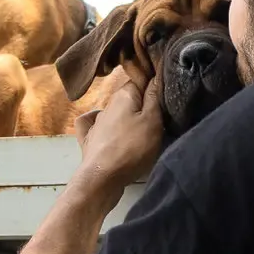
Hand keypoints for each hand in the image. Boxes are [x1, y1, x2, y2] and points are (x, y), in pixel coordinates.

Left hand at [73, 73, 163, 188]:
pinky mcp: (89, 139)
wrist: (103, 178)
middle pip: (128, 98)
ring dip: (126, 117)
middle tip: (159, 116)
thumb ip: (154, 97)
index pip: (140, 80)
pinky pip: (94, 125)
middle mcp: (107, 105)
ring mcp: (96, 123)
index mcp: (123, 96)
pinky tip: (104, 127)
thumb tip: (155, 76)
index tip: (164, 94)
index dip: (153, 84)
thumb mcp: (152, 121)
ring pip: (114, 112)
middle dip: (141, 103)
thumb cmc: (132, 148)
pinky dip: (99, 124)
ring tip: (140, 130)